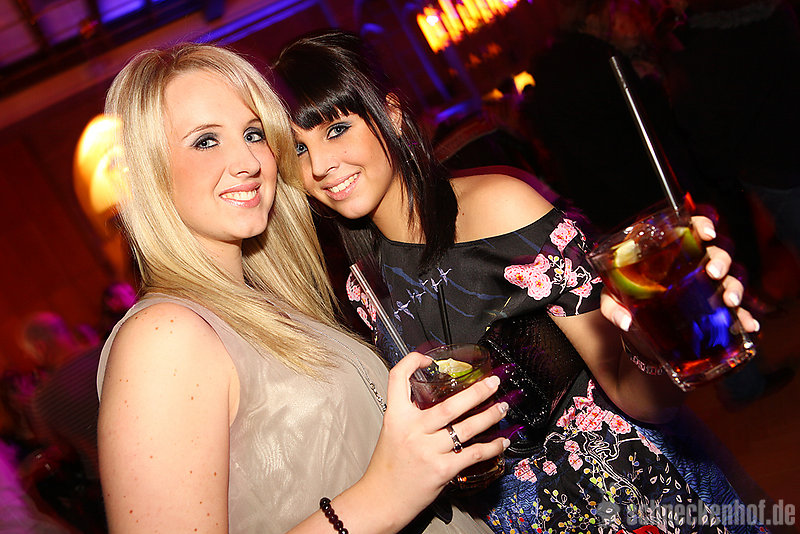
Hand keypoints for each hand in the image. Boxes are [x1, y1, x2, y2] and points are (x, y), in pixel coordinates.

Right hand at [358, 351, 508, 526]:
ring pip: (467, 427)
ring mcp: (428, 450)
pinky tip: (500, 442)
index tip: (428, 359)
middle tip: (493, 383)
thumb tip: (436, 400)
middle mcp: (412, 431)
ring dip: (490, 415)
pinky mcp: (442, 469)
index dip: (412, 362)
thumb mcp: (391, 432)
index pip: (398, 378)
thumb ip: (410, 415)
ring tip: (502, 407)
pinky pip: (473, 454)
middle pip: (450, 405)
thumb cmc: (387, 468)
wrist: (380, 499)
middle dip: (478, 391)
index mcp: (395, 417)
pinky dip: (492, 447)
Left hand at [600, 215, 759, 332]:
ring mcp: (705, 284)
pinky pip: (734, 308)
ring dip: (734, 286)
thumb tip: (625, 321)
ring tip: (730, 301)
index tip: (706, 233)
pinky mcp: (713, 305)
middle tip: (713, 273)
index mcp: (669, 250)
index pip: (691, 227)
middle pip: (716, 251)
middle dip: (720, 260)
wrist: (637, 322)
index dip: (702, 225)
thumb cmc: (626, 298)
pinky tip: (749, 324)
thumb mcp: (613, 299)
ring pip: (730, 276)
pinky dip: (744, 316)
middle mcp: (692, 262)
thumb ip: (612, 307)